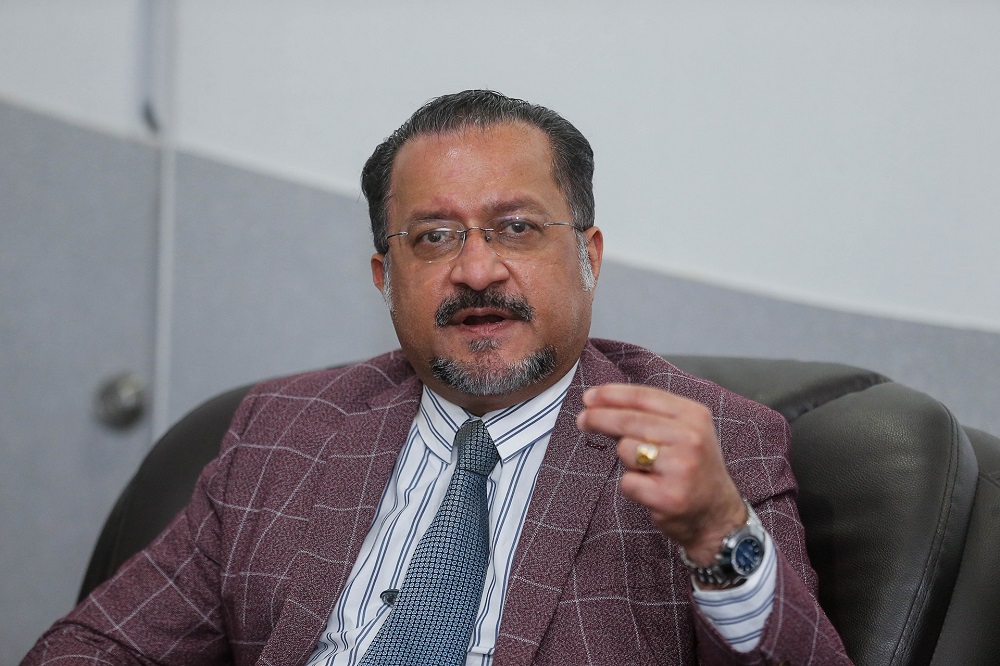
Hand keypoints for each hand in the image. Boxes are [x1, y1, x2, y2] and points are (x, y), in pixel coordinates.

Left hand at [576, 384, 746, 565]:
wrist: (718, 516)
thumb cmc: (694, 469)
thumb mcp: (683, 433)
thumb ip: (649, 416)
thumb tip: (599, 404)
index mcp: (694, 416)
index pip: (644, 396)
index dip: (611, 394)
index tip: (589, 397)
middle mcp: (690, 438)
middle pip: (629, 420)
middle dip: (599, 418)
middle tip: (582, 420)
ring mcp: (681, 468)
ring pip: (626, 450)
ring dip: (628, 461)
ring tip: (650, 471)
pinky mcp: (669, 496)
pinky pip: (628, 482)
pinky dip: (632, 486)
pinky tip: (651, 490)